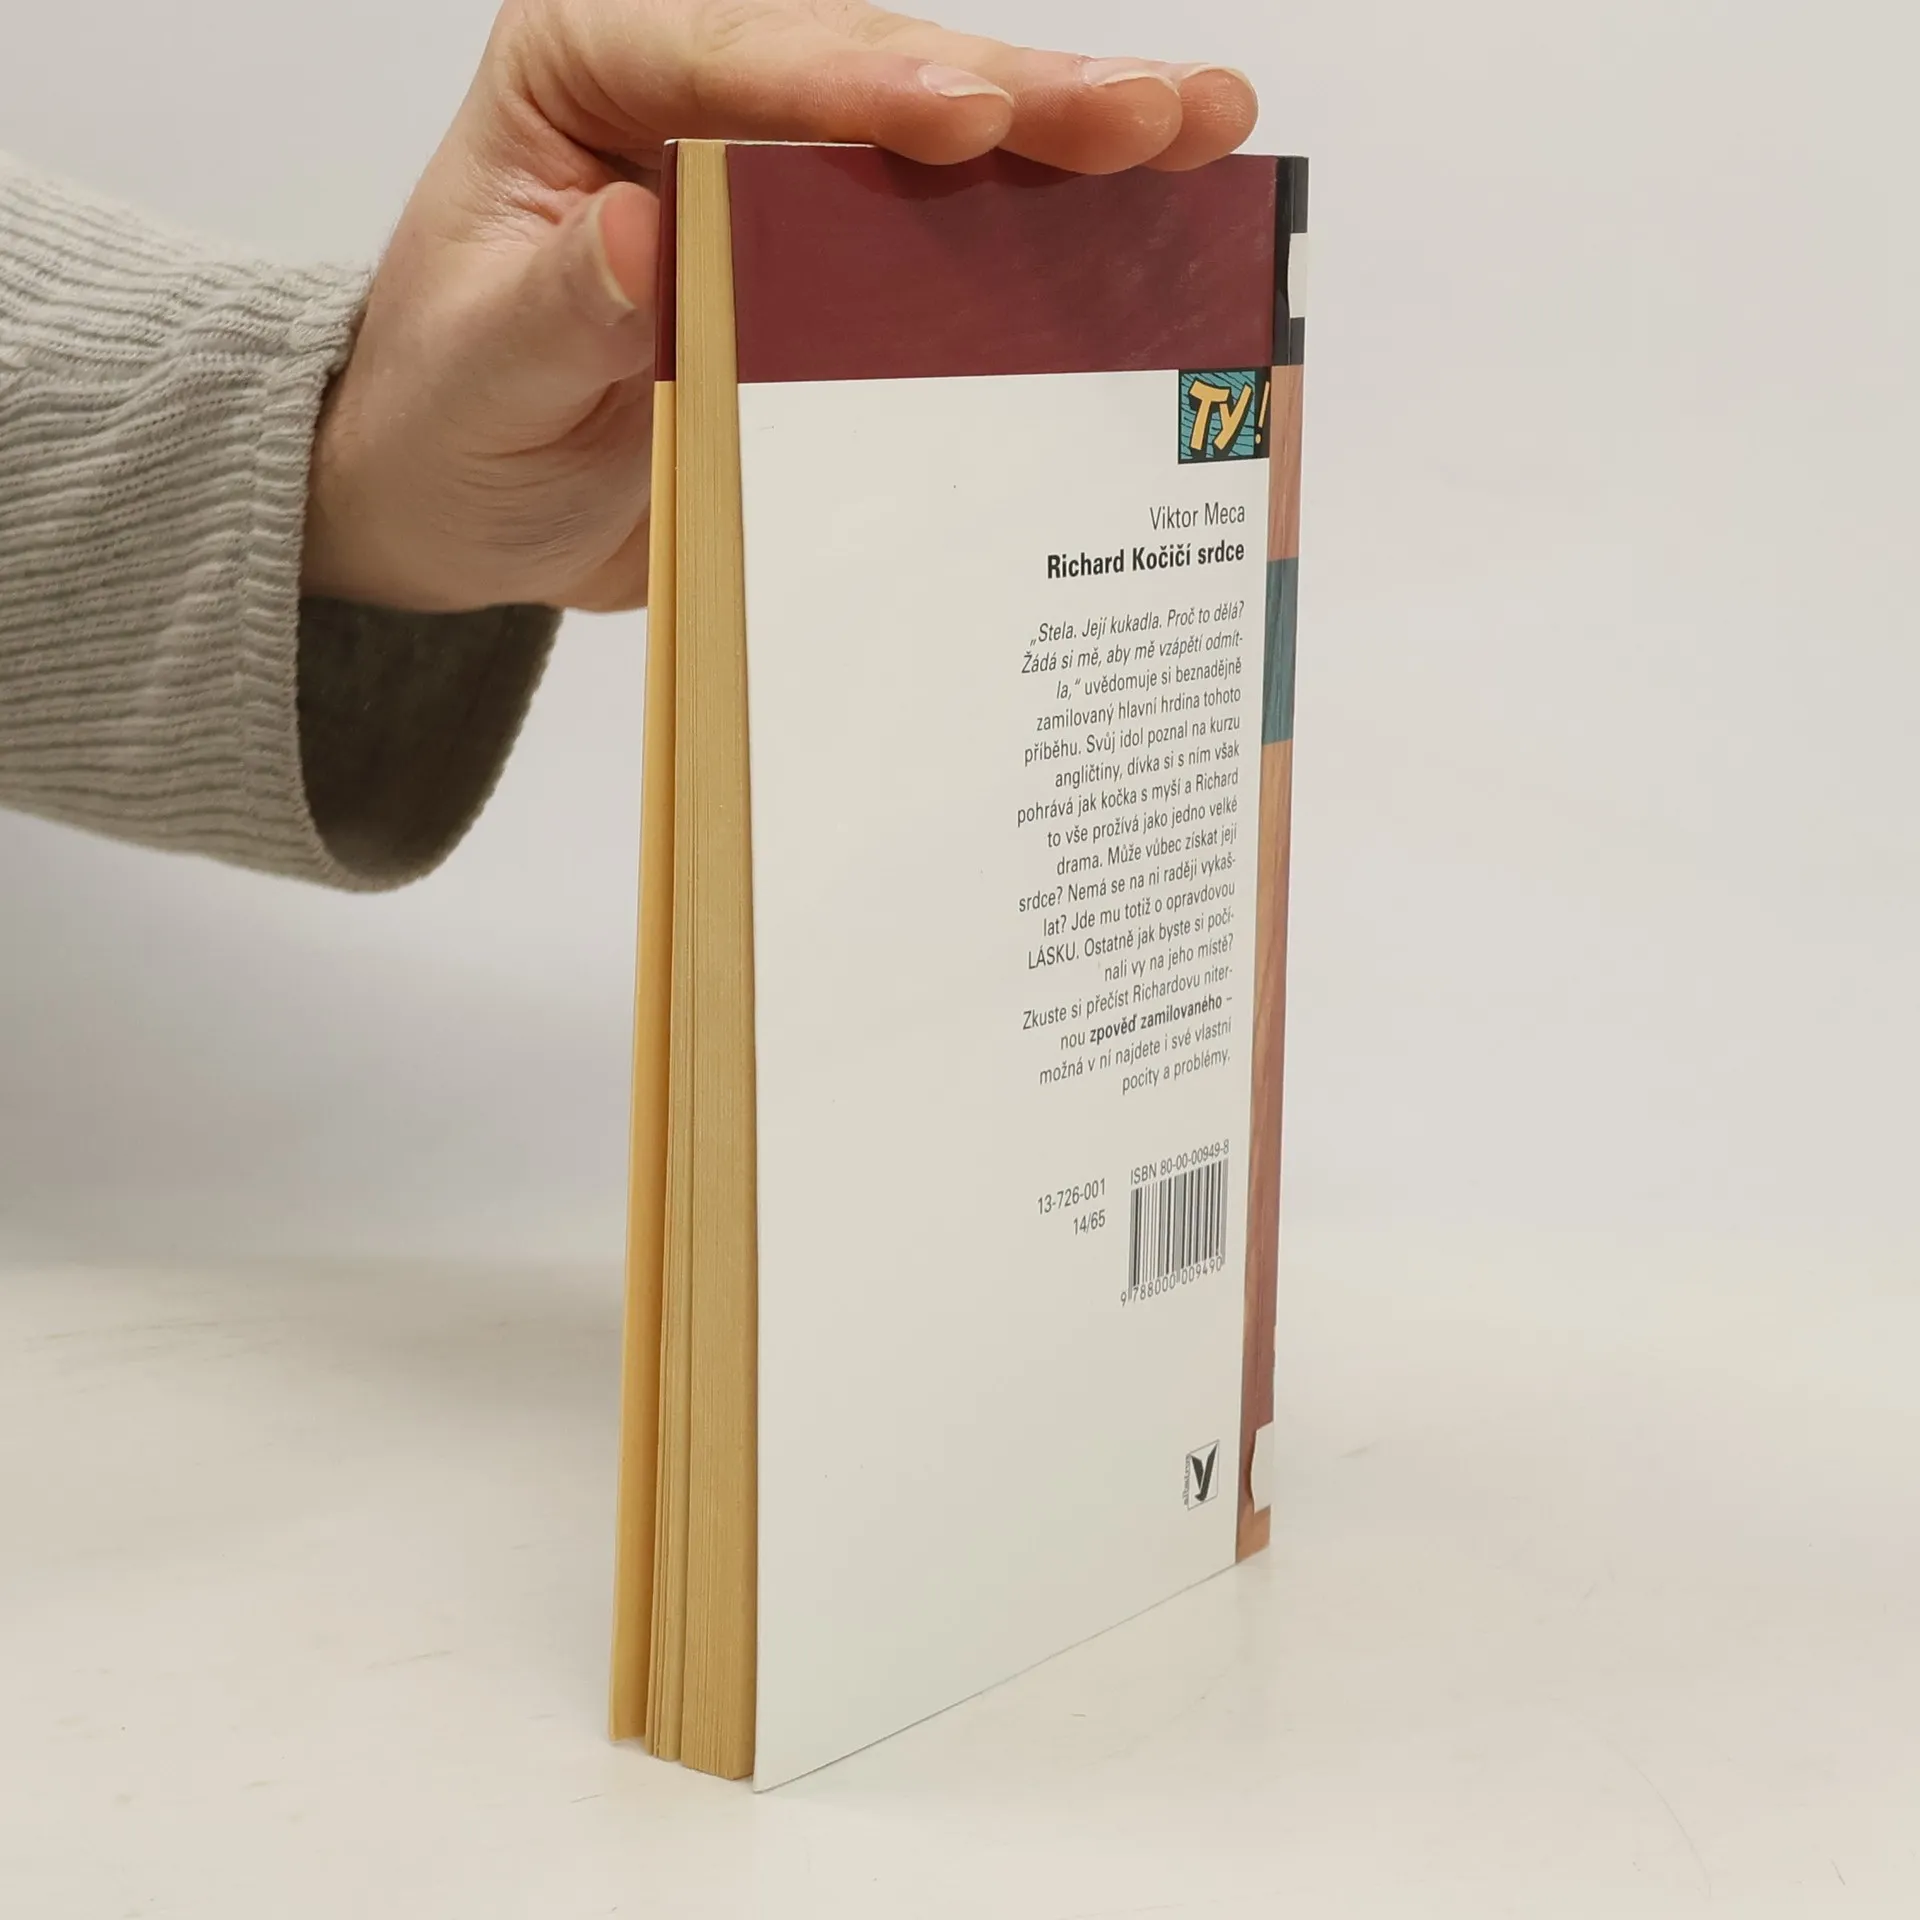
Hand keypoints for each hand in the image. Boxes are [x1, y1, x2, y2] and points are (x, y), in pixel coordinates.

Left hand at [300, 0, 1258, 613]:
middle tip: (1154, 112)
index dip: (851, 83)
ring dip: (1069, 139)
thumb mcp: (481, 372)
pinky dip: (1044, 231)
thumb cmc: (445, 421)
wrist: (464, 500)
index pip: (723, 56)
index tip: (965, 114)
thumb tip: (643, 231)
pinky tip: (1149, 213)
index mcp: (586, 68)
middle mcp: (695, 93)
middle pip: (868, 71)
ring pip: (937, 138)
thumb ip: (561, 307)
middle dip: (1017, 93)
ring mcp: (778, 173)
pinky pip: (946, 236)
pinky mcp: (830, 262)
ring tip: (1200, 129)